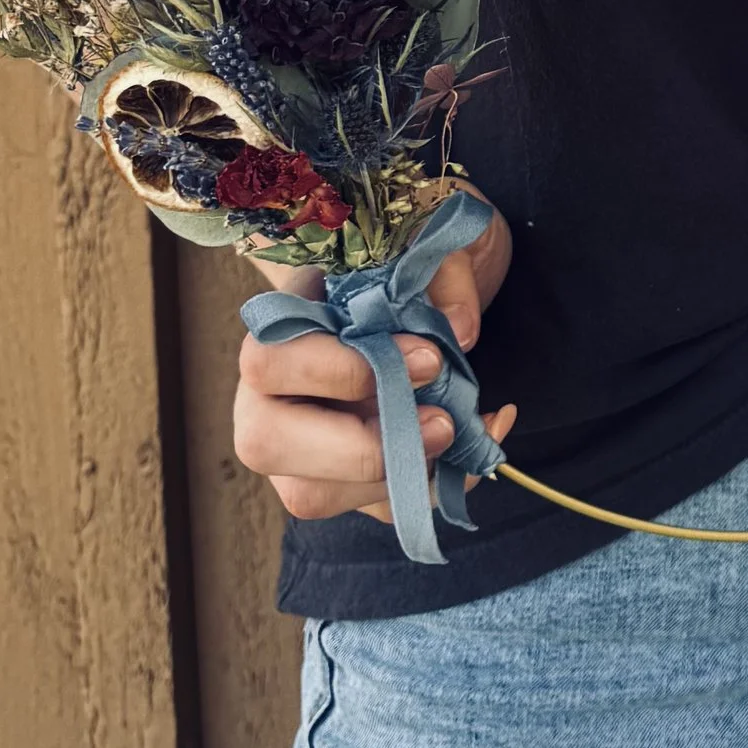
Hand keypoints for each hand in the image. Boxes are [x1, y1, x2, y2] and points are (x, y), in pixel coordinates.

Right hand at [235, 206, 517, 524]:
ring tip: (460, 430)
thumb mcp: (429, 239)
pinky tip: (480, 442)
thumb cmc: (406, 259)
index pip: (269, 362)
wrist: (417, 282)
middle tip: (441, 423)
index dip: (342, 370)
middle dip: (359, 446)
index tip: (427, 358)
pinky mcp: (344, 483)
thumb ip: (442, 273)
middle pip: (267, 444)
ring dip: (396, 477)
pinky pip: (378, 508)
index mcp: (276, 328)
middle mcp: (269, 395)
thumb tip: (458, 330)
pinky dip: (435, 487)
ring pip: (314, 494)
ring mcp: (299, 448)